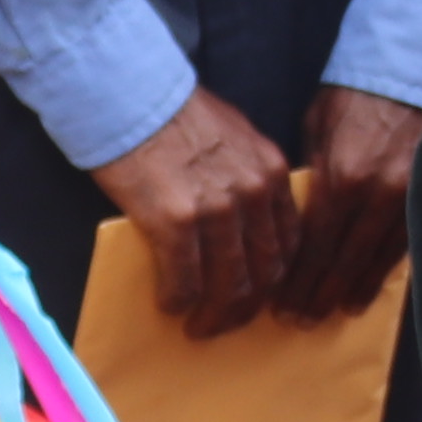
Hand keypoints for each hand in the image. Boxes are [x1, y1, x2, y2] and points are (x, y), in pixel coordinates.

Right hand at [89, 91, 298, 339]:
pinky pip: (186, 281)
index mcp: (272, 173)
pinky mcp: (176, 223)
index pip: (289, 244)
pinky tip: (169, 305)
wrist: (131, 95)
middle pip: (265, 273)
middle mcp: (253, 194)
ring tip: (197, 327)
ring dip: (214, 316)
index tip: (259, 296)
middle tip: (226, 322)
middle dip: (247, 308)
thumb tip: (248, 220)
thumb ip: (251, 176)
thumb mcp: (237, 137)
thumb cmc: (176, 113)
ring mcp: (217, 211)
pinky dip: (178, 301)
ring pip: (230, 287)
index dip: (275, 280)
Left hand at [283, 86, 421, 321]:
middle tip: (299, 322)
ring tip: (330, 314)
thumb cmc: (351, 97)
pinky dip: (379, 273)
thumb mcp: (315, 131)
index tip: (282, 304)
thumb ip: (309, 178)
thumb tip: (296, 218)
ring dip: (350, 291)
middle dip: (319, 294)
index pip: (315, 246)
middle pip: (343, 261)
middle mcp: (375, 196)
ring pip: (374, 261)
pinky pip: (401, 247)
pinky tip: (363, 292)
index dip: (299, 280)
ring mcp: (405, 200)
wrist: (406, 73)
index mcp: (341, 178)